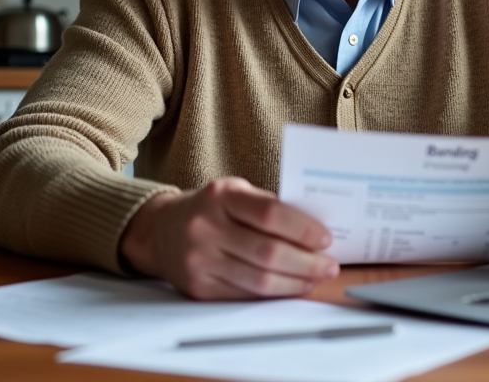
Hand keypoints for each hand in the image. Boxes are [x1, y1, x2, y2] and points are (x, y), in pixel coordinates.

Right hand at [119, 177, 338, 299]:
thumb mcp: (234, 192)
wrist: (159, 231)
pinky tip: (290, 288)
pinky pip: (244, 296)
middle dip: (306, 263)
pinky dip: (273, 295)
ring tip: (315, 279)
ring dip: (295, 283)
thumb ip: (268, 206)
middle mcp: (206, 227)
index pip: (270, 214)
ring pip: (258, 281)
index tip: (325, 239)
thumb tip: (313, 231)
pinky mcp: (198, 287)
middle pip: (268, 253)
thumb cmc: (209, 208)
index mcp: (221, 195)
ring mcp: (199, 260)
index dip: (303, 229)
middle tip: (329, 266)